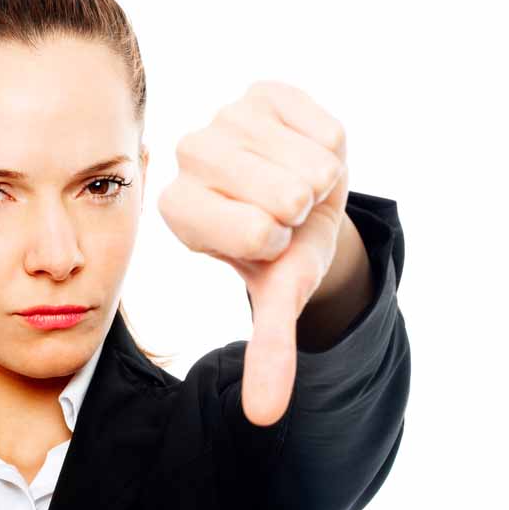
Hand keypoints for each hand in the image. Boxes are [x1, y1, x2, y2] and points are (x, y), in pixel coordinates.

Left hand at [158, 80, 348, 425]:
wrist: (306, 194)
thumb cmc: (283, 246)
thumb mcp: (277, 294)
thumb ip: (269, 349)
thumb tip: (264, 419)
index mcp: (177, 209)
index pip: (255, 232)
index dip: (280, 240)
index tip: (270, 237)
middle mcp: (188, 157)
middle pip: (286, 195)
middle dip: (304, 212)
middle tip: (286, 209)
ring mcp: (224, 117)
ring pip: (308, 162)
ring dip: (320, 179)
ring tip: (296, 182)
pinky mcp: (262, 90)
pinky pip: (323, 126)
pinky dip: (330, 146)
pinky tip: (304, 148)